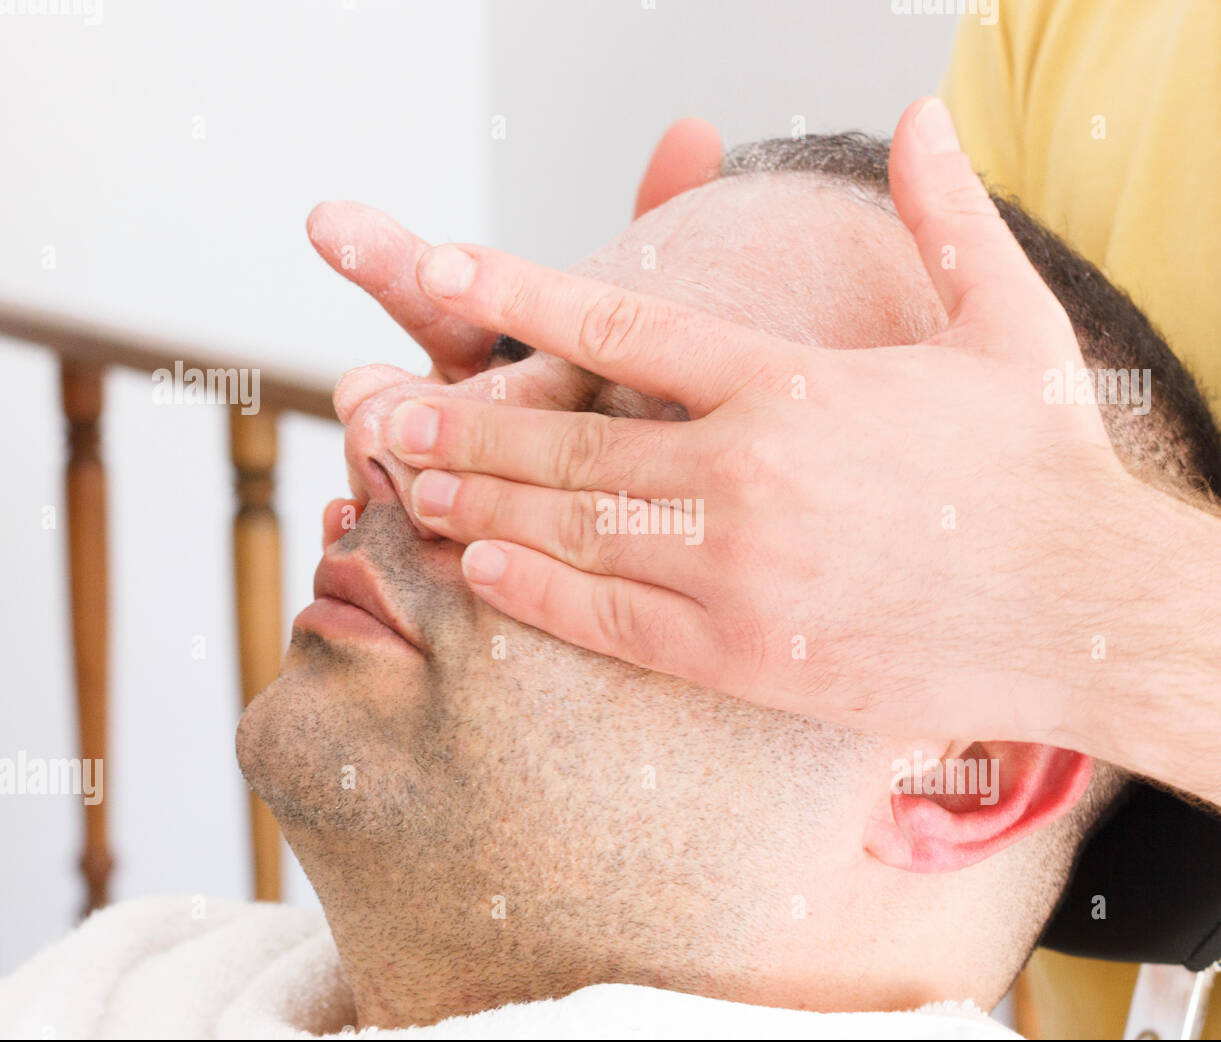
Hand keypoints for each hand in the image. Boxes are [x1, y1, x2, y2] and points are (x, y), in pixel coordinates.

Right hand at [310, 118, 721, 546]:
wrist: (709, 482)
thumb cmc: (683, 379)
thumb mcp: (663, 314)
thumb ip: (665, 227)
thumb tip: (693, 134)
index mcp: (502, 340)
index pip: (432, 295)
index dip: (384, 259)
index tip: (330, 223)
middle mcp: (472, 408)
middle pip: (404, 390)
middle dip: (381, 385)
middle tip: (367, 388)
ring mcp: (469, 476)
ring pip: (398, 460)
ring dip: (378, 451)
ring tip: (372, 448)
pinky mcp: (486, 547)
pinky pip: (424, 539)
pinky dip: (388, 526)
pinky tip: (354, 520)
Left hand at [352, 98, 1136, 748]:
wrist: (1090, 614)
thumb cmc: (1044, 474)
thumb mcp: (1009, 326)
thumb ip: (949, 217)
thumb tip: (926, 113)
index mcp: (791, 386)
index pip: (620, 321)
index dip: (514, 293)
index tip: (435, 271)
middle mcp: (746, 475)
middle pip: (565, 436)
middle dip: (459, 423)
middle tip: (374, 411)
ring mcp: (736, 573)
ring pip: (570, 529)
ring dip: (475, 504)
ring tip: (399, 486)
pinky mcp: (745, 658)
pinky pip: (613, 622)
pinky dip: (536, 594)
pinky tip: (477, 571)